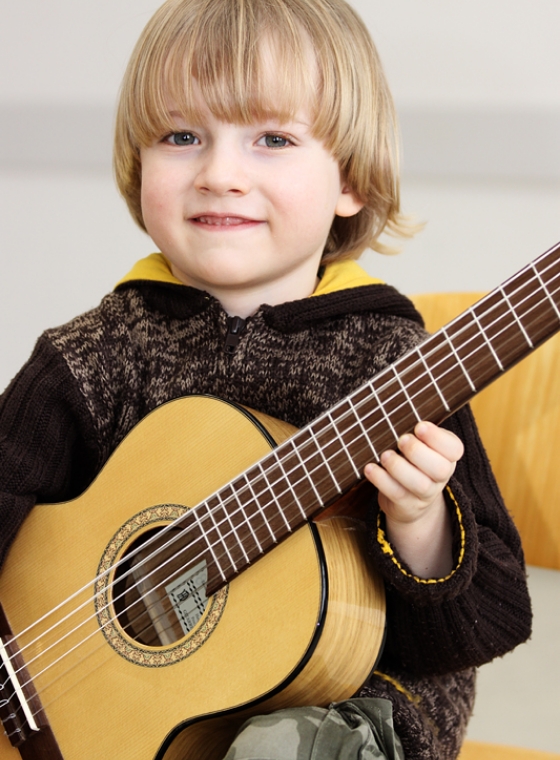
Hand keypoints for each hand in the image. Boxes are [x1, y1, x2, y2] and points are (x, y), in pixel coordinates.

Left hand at [364, 421, 463, 577]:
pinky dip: (382, 481)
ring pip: (419, 484)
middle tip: (402, 439)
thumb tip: (392, 401)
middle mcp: (441, 476)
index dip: (438, 438)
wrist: (409, 498)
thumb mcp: (420, 442)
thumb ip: (413, 425)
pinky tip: (370, 467)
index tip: (420, 426)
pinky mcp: (407, 505)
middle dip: (419, 452)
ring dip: (400, 468)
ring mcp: (425, 493)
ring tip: (385, 455)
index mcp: (448, 455)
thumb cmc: (412, 458)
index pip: (454, 448)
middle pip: (440, 469)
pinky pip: (397, 495)